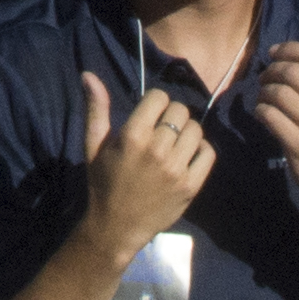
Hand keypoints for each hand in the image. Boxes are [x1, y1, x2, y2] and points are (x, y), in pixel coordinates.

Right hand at [79, 75, 212, 266]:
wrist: (118, 225)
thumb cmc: (103, 181)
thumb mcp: (93, 144)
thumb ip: (96, 109)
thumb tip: (89, 75)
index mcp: (133, 136)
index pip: (160, 98)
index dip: (156, 101)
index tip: (150, 111)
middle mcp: (158, 150)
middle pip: (181, 112)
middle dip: (172, 113)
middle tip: (163, 126)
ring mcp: (177, 169)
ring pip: (196, 130)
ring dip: (187, 130)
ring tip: (175, 139)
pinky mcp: (192, 186)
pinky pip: (208, 154)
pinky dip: (202, 148)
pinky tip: (189, 152)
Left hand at [254, 29, 298, 228]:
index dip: (287, 49)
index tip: (274, 55)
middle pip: (291, 72)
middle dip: (271, 70)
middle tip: (266, 78)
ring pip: (277, 93)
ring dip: (264, 92)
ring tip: (265, 97)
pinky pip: (269, 116)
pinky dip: (260, 111)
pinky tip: (264, 114)